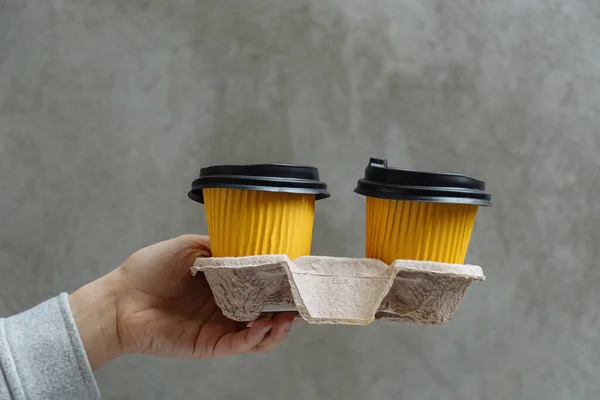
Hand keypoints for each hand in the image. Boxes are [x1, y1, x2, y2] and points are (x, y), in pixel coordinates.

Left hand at [69, 235, 294, 369]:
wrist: (121, 298)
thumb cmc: (149, 269)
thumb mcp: (190, 246)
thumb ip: (220, 247)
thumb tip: (248, 247)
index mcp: (223, 283)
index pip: (258, 286)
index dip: (278, 284)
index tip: (295, 277)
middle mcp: (225, 306)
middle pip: (265, 313)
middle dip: (285, 310)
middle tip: (299, 302)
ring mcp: (219, 327)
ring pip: (258, 335)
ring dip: (276, 329)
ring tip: (285, 318)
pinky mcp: (209, 344)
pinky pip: (239, 344)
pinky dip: (255, 337)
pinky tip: (262, 325)